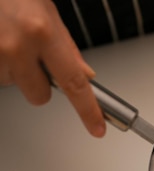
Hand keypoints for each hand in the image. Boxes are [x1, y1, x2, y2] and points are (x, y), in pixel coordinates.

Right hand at [0, 0, 104, 136]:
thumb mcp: (48, 13)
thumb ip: (68, 48)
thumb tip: (85, 76)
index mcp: (42, 32)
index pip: (74, 82)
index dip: (88, 109)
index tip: (97, 127)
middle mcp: (17, 45)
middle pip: (39, 95)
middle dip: (40, 82)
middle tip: (32, 56)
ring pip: (14, 85)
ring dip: (15, 70)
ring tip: (10, 40)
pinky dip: (1, 65)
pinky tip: (1, 43)